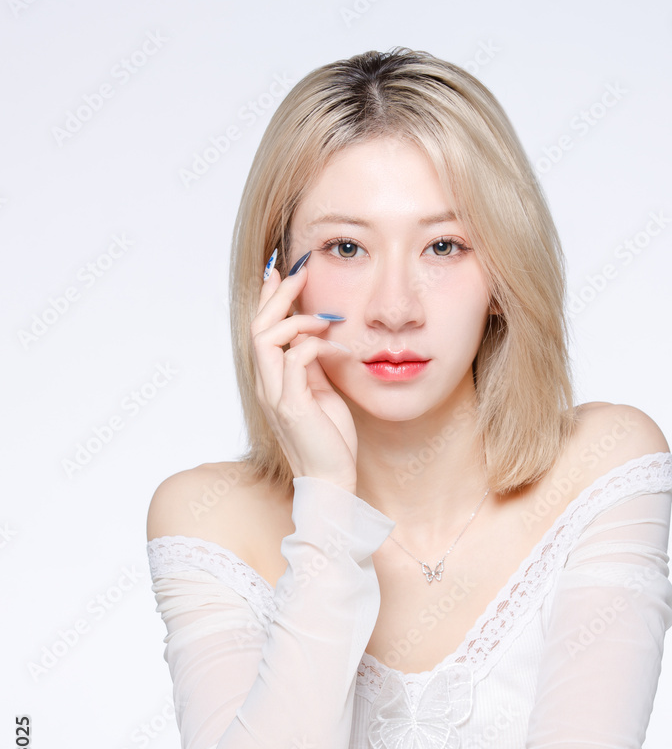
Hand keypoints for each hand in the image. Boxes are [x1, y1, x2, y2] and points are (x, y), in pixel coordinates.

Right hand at [251, 256, 357, 491]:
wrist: (331, 479)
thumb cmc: (328, 438)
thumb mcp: (321, 392)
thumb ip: (313, 365)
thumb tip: (317, 335)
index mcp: (271, 380)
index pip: (260, 329)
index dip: (267, 296)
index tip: (281, 269)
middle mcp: (266, 385)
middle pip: (257, 326)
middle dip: (278, 294)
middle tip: (301, 272)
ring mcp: (275, 395)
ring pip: (266, 338)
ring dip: (296, 319)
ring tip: (325, 318)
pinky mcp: (292, 406)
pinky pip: (296, 359)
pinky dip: (316, 345)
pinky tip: (337, 348)